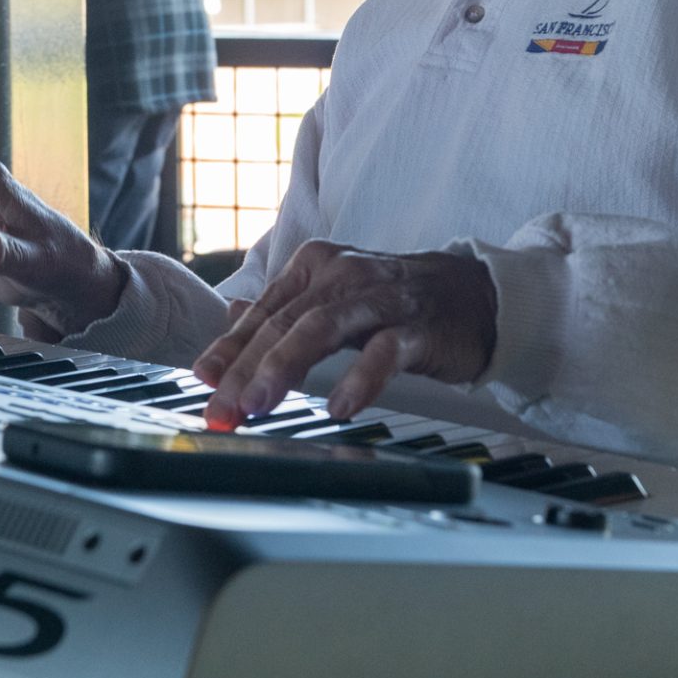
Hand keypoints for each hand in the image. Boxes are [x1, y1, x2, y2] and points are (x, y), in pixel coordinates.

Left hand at [191, 240, 496, 427]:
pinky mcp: (417, 326)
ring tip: (259, 404)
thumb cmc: (395, 302)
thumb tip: (226, 328)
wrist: (474, 295)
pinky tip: (341, 408)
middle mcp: (341, 275)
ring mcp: (379, 299)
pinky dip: (360, 378)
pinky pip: (384, 351)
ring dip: (284, 367)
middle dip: (244, 369)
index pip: (261, 313)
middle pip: (282, 322)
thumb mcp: (331, 301)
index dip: (228, 351)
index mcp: (314, 268)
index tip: (203, 385)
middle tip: (221, 409)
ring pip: (321, 328)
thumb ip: (280, 315)